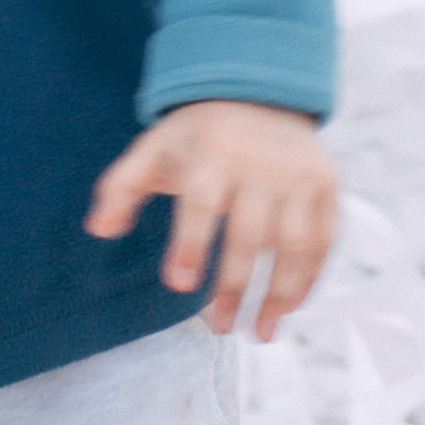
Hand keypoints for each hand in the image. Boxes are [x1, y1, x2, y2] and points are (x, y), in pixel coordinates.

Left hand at [84, 99, 335, 338]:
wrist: (260, 92)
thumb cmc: (198, 134)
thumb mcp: (154, 148)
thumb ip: (121, 187)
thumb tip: (98, 228)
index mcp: (212, 153)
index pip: (200, 203)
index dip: (189, 245)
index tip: (179, 285)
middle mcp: (261, 164)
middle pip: (249, 236)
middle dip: (233, 287)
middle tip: (219, 327)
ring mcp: (298, 176)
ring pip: (294, 245)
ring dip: (278, 295)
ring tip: (258, 332)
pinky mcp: (326, 186)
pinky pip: (324, 240)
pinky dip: (310, 278)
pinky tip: (290, 307)